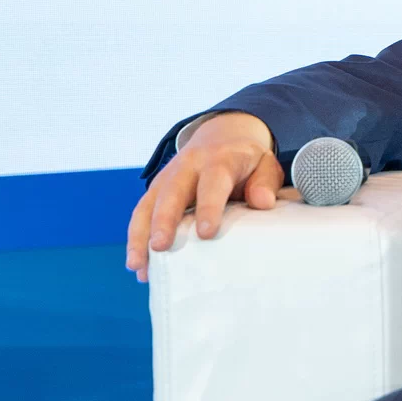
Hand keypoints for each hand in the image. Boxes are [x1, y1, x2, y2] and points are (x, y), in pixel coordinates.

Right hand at [124, 112, 282, 282]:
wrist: (222, 135)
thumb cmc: (246, 160)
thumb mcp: (264, 164)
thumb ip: (265, 182)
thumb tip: (263, 202)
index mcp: (219, 158)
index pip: (212, 181)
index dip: (208, 206)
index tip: (206, 233)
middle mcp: (187, 166)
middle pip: (172, 192)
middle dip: (164, 220)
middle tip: (160, 247)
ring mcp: (166, 177)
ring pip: (148, 204)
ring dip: (140, 235)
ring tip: (138, 265)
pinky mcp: (155, 190)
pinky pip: (141, 213)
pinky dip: (136, 239)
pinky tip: (138, 265)